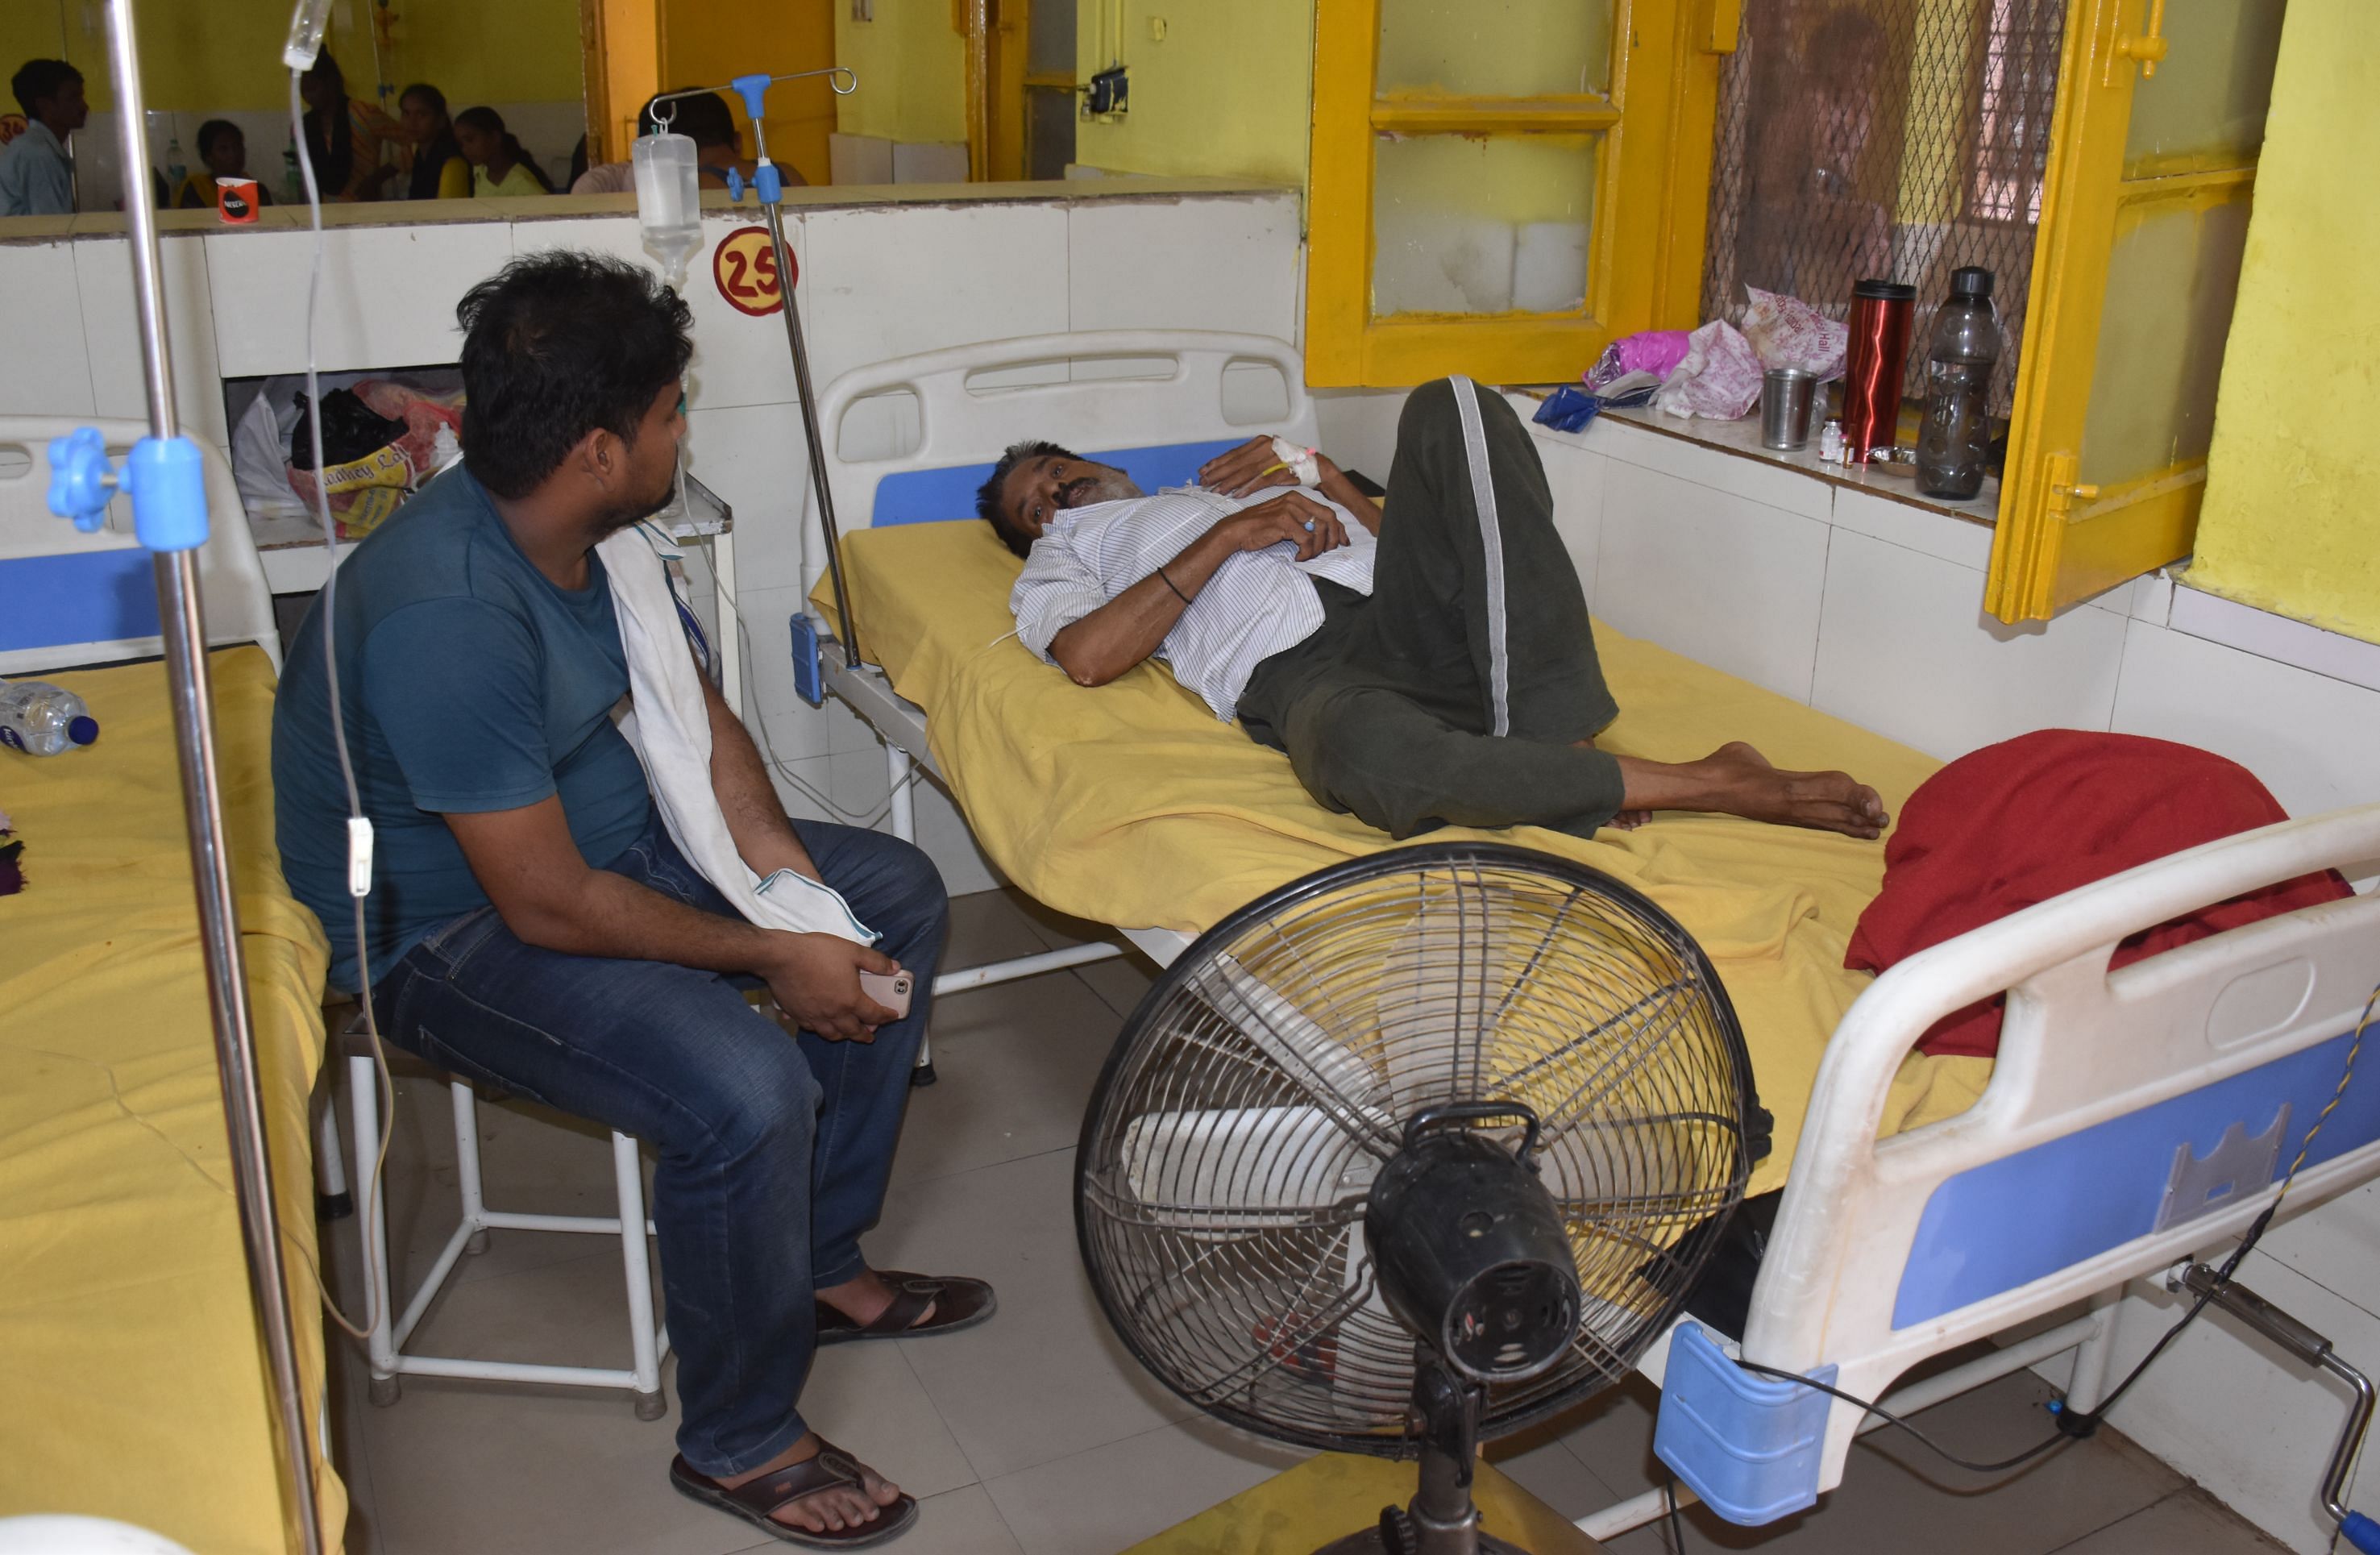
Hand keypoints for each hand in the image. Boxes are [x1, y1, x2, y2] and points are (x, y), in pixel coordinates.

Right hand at [760, 933, 902, 1040]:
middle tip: (871, 1035)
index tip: (893, 1016)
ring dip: (843, 1035)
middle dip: (865, 1034)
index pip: (874, 1015)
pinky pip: (812, 1028)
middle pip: (853, 1031)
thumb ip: (876, 962)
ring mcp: (814, 1017)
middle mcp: (833, 1014)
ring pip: (831, 1034)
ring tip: (847, 1033)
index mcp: (850, 1001)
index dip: (886, 1016)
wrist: (781, 957)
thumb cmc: (818, 952)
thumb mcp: (853, 951)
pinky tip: (820, 1025)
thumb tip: (894, 968)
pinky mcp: (797, 1015)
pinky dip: (820, 1029)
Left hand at [1199, 435, 1340, 496]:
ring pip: (1246, 472)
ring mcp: (1274, 459)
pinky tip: (1236, 494)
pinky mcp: (1282, 471)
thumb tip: (1227, 468)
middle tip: (1204, 483)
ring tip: (1216, 491)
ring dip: (1230, 483)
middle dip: (1218, 474)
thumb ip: (1249, 460)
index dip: (1217, 463)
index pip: (1233, 453)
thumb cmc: (1288, 463)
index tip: (1203, 471)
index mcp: (1260, 442)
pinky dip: (1248, 488)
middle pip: (1237, 463)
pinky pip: (1261, 481)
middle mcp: (1265, 447)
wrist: (1313, 466)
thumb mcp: (1267, 456)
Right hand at [1219, 491, 1347, 561]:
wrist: (1236, 530)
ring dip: (1317, 548)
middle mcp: (1296, 500)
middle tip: (1327, 552)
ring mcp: (1290, 509)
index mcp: (1298, 498)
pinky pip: (1306, 540)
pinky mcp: (1284, 521)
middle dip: (1333, 537)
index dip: (1339, 528)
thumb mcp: (1284, 518)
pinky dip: (1306, 553)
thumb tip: (1322, 534)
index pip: (1328, 511)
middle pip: (1329, 518)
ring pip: (1319, 530)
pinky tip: (1298, 557)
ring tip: (1308, 556)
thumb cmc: (1259, 528)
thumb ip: (1302, 521)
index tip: (1341, 542)